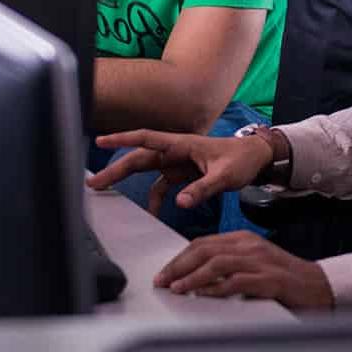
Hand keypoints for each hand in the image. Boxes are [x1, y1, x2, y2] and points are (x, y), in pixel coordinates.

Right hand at [87, 127, 271, 216]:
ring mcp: (178, 162)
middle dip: (116, 168)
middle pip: (140, 157)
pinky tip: (151, 213)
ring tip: (106, 193)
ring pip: (146, 170)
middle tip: (93, 182)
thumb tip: (181, 202)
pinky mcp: (183, 174)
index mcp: (183, 144)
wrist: (257, 158)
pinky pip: (161, 184)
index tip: (101, 141)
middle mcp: (176, 151)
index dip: (123, 139)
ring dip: (127, 180)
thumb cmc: (242, 159)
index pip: (147, 139)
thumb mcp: (225, 175)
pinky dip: (154, 198)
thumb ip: (203, 189)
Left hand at [154, 232, 334, 310]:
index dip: (180, 257)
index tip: (164, 272)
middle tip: (162, 280)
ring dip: (192, 277)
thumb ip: (228, 265)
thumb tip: (195, 276)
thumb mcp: (253, 264)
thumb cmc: (284, 279)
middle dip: (179, 265)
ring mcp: (260, 262)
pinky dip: (216, 289)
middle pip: (206, 249)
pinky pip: (236, 282)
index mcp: (244, 240)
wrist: (317, 286)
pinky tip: (203, 296)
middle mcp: (250, 246)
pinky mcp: (269, 280)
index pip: (204, 242)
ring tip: (176, 288)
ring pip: (217, 263)